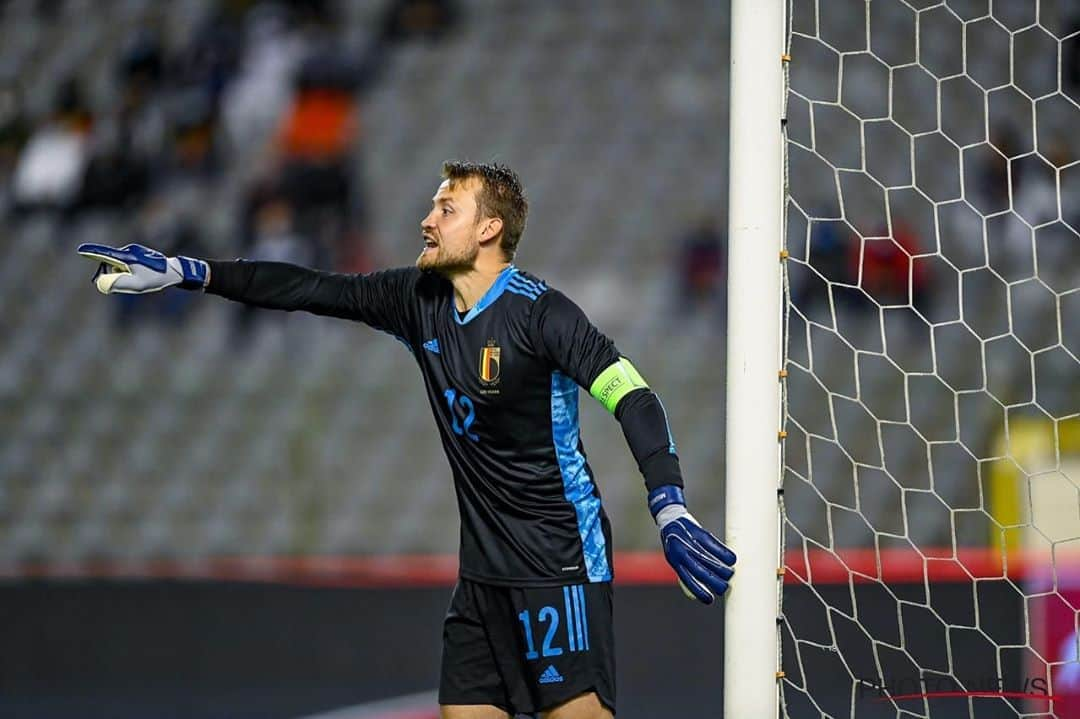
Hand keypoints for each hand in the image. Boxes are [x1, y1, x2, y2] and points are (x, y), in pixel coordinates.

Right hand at [76, 243, 207, 293]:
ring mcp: (132, 251)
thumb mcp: (137, 285)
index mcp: (127, 257)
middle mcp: (128, 251)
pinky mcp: (136, 254)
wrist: (174, 271)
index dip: (92, 253)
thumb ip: (117, 284)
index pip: (105, 254)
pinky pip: (124, 264)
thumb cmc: (156, 278)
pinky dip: (126, 271)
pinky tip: (139, 277)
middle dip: (109, 274)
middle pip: (109, 262)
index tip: (80, 250)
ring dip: (120, 273)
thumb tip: (100, 283)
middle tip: (115, 284)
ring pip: (117, 264)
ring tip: (137, 279)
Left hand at [649, 485, 735, 603]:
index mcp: (675, 561)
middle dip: (715, 582)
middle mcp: (683, 553)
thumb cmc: (676, 544)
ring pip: (711, 559)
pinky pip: (715, 545)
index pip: (688, 580)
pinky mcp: (700, 533)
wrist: (671, 518)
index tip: (710, 600)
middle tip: (725, 588)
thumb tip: (700, 590)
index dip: (700, 591)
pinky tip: (732, 559)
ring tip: (731, 574)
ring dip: (723, 569)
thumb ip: (686, 572)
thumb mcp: (675, 558)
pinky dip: (725, 553)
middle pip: (701, 571)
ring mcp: (692, 543)